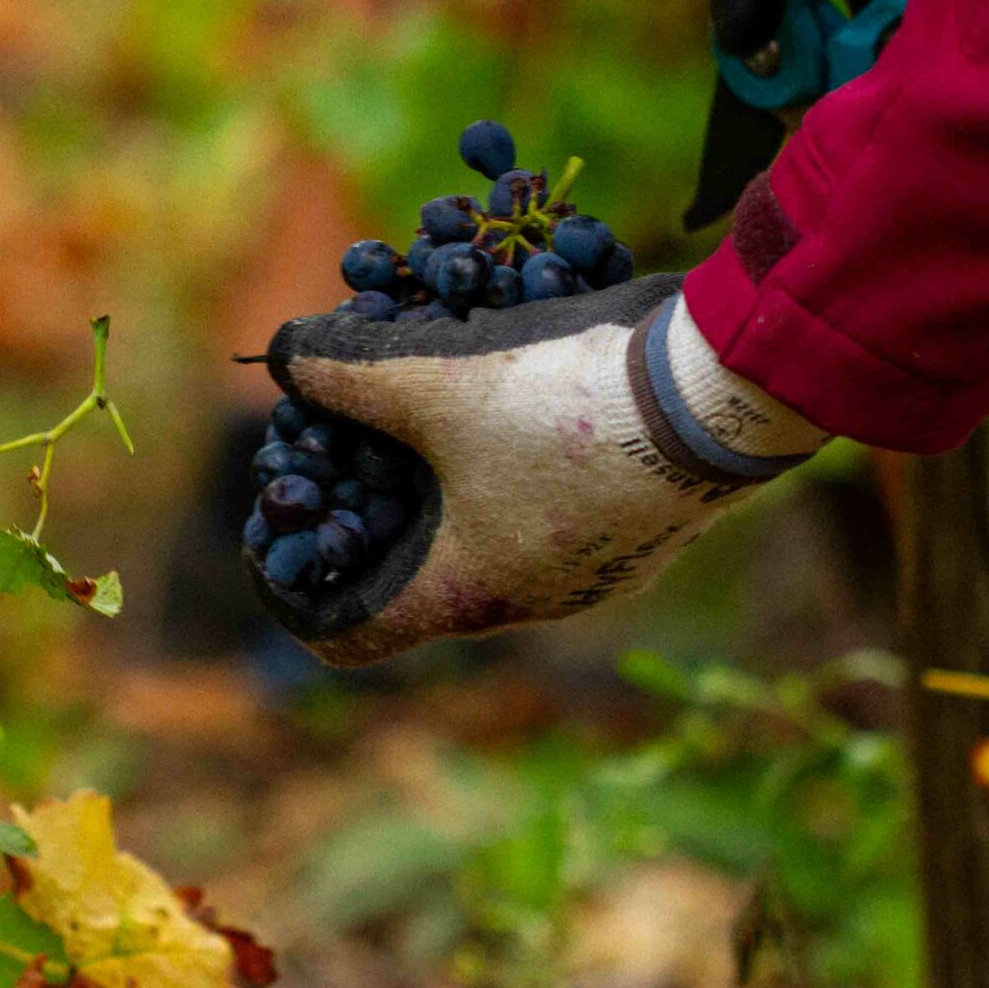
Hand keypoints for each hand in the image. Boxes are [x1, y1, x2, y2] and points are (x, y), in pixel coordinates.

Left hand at [256, 277, 819, 665]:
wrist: (718, 395)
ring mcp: (593, 578)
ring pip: (487, 543)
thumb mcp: (432, 375)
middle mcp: (527, 606)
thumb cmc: (561, 401)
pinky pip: (548, 518)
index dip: (291, 593)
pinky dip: (509, 474)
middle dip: (370, 515)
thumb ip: (343, 370)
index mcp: (463, 594)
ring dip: (446, 488)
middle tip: (345, 446)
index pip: (345, 634)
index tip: (270, 541)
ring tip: (425, 408)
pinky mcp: (638, 537)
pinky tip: (513, 402)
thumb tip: (279, 354)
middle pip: (415, 581)